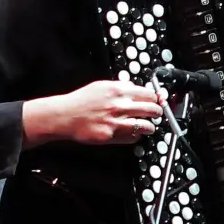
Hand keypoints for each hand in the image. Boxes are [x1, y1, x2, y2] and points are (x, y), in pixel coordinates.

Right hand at [25, 79, 165, 146]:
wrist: (65, 115)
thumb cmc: (81, 101)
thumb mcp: (101, 86)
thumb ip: (120, 87)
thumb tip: (136, 89)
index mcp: (118, 90)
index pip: (148, 94)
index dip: (156, 98)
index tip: (159, 101)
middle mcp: (119, 105)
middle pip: (152, 109)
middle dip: (157, 112)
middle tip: (157, 114)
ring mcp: (116, 122)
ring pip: (146, 126)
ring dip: (150, 127)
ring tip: (148, 126)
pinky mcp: (112, 136)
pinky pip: (132, 138)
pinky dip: (135, 136)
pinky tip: (133, 134)